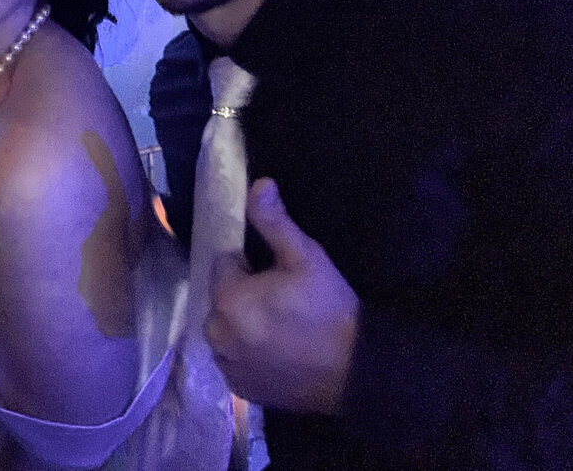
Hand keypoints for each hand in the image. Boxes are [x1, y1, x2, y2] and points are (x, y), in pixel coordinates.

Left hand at [204, 178, 358, 414]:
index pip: (224, 264)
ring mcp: (226, 363)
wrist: (356, 374)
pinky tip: (277, 350)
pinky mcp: (239, 387)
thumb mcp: (306, 258)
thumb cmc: (329, 310)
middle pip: (221, 297)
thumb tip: (258, 184)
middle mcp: (215, 333)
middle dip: (244, 294)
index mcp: (227, 298)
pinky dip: (247, 351)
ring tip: (282, 327)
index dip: (250, 265)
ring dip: (242, 322)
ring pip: (225, 327)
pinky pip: (233, 357)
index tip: (277, 275)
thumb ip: (275, 222)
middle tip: (283, 301)